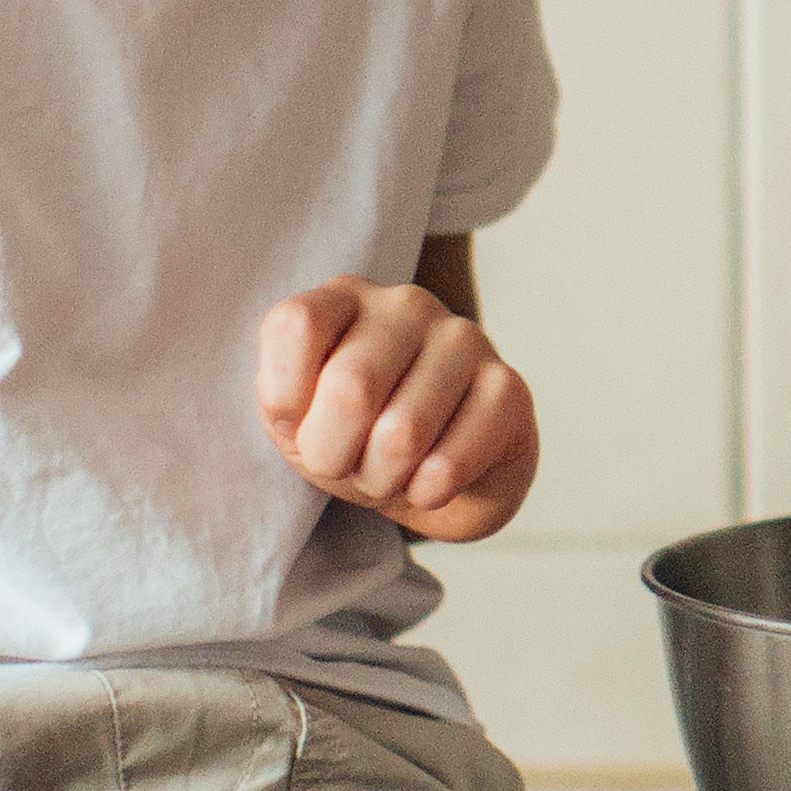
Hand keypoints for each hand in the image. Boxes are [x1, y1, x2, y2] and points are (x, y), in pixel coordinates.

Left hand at [256, 278, 536, 541]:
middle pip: (350, 390)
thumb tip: (300, 405)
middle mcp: (407, 305)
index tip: (297, 423)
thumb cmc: (354, 438)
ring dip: (382, 480)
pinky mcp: (508, 388)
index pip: (297, 325)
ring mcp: (465, 339)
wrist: (434, 477)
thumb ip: (283, 401)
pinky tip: (431, 481)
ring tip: (389, 472)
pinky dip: (425, 493)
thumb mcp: (296, 419)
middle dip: (334, 456)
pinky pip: (447, 465)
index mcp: (345, 297)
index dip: (285, 397)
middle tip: (346, 464)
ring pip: (402, 435)